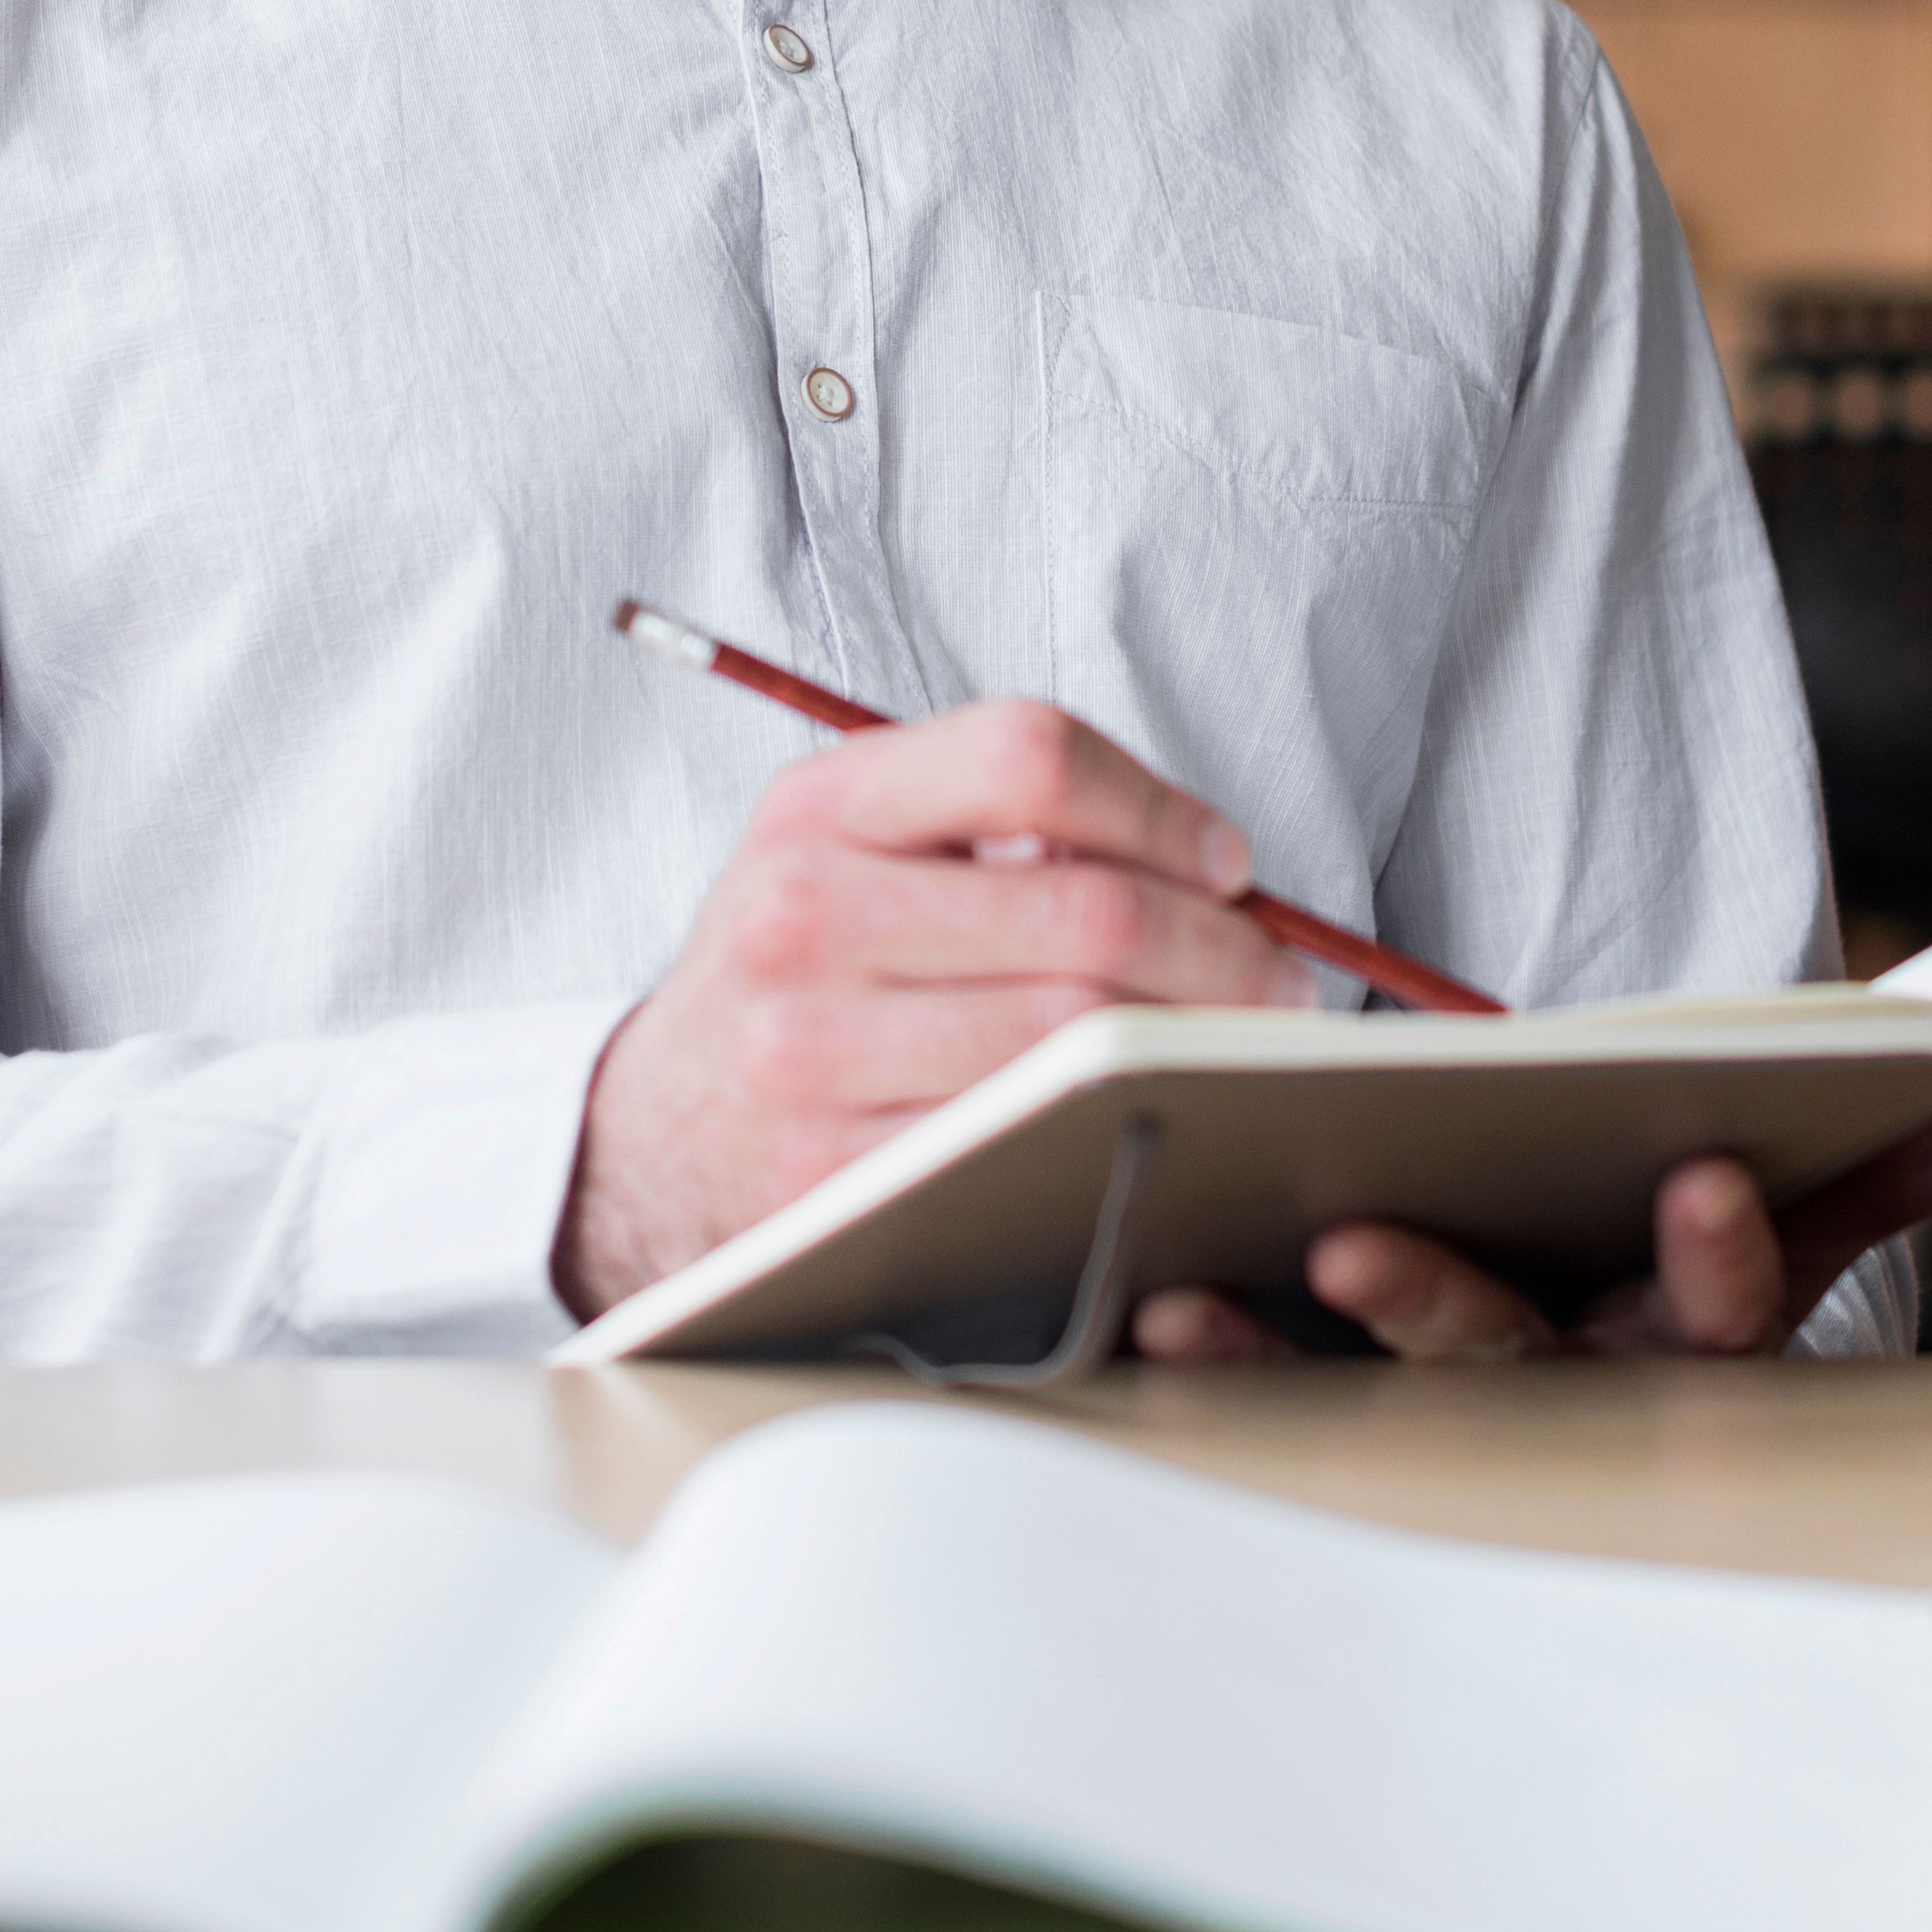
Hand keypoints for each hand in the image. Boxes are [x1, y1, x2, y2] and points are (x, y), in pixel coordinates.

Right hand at [557, 700, 1303, 1317]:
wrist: (649, 1135)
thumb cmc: (795, 977)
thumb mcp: (844, 850)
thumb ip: (988, 821)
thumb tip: (1201, 862)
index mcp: (818, 809)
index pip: (1026, 755)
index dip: (1157, 805)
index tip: (1224, 858)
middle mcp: (803, 916)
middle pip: (1086, 915)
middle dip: (1225, 947)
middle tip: (1282, 973)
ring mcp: (814, 1052)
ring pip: (1077, 1040)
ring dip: (1200, 1042)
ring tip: (1241, 1042)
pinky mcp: (836, 1176)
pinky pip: (1030, 1142)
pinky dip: (1123, 1127)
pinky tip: (1154, 1113)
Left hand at [1128, 1088, 1931, 1363]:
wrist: (1586, 1396)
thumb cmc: (1672, 1268)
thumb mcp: (1787, 1223)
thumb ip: (1887, 1163)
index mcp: (1685, 1337)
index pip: (1722, 1302)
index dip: (1720, 1250)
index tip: (1701, 1176)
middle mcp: (1567, 1394)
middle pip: (1507, 1359)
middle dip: (1434, 1303)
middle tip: (1351, 1248)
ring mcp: (1447, 1417)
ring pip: (1358, 1395)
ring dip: (1277, 1351)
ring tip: (1189, 1298)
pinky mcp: (1337, 1413)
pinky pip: (1270, 1399)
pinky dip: (1215, 1360)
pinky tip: (1152, 1312)